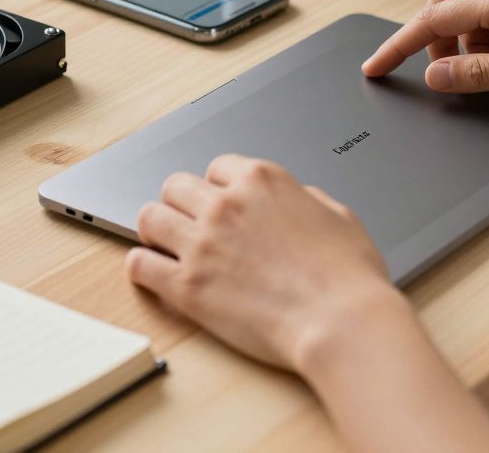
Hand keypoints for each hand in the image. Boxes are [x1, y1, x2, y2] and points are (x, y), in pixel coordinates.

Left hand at [125, 154, 399, 371]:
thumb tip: (295, 199)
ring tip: (162, 243)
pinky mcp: (187, 286)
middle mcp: (225, 204)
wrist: (341, 322)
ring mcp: (202, 244)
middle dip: (181, 203)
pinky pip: (139, 264)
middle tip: (187, 222)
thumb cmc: (349, 277)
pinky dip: (140, 267)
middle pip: (176, 185)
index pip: (218, 167)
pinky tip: (149, 271)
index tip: (219, 202)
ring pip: (149, 217)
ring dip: (155, 229)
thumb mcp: (339, 216)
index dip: (218, 187)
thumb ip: (306, 199)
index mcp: (261, 180)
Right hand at [361, 0, 488, 99]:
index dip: (398, 46)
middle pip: (444, 4)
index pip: (432, 19)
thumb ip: (478, 74)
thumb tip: (434, 74)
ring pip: (469, 6)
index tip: (375, 67)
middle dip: (430, 41)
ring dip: (461, 40)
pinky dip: (485, 34)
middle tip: (439, 76)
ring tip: (485, 72)